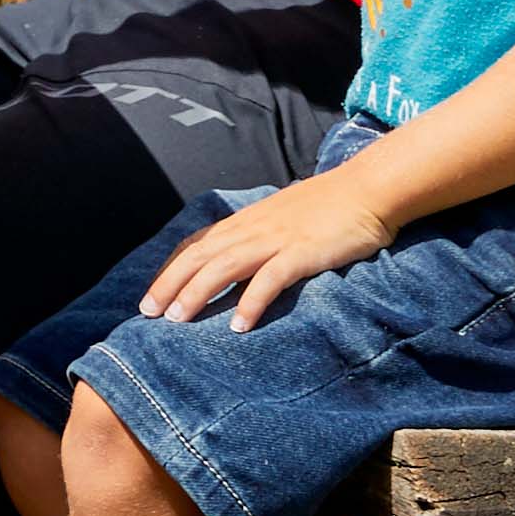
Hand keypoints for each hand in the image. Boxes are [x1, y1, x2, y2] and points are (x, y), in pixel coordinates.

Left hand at [144, 165, 401, 329]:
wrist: (367, 189)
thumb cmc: (327, 206)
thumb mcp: (281, 217)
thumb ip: (258, 236)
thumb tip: (237, 259)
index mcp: (246, 221)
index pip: (196, 245)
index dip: (170, 270)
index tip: (151, 296)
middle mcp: (253, 228)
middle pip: (200, 256)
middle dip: (170, 284)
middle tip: (148, 313)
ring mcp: (276, 239)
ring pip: (225, 265)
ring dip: (198, 293)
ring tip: (178, 321)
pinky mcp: (302, 252)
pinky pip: (270, 279)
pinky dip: (252, 302)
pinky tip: (239, 326)